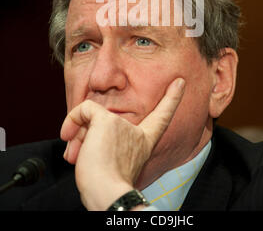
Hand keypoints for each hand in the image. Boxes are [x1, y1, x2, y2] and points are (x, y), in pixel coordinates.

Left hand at [60, 77, 185, 210]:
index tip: (180, 82)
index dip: (172, 99)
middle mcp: (136, 131)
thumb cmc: (106, 186)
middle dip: (86, 135)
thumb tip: (77, 134)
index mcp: (144, 142)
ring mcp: (121, 124)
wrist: (107, 194)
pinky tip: (68, 134)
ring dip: (78, 137)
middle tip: (77, 154)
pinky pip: (84, 108)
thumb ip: (101, 144)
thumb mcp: (110, 163)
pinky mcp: (106, 120)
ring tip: (76, 155)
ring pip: (91, 119)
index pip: (162, 118)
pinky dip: (72, 119)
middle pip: (107, 122)